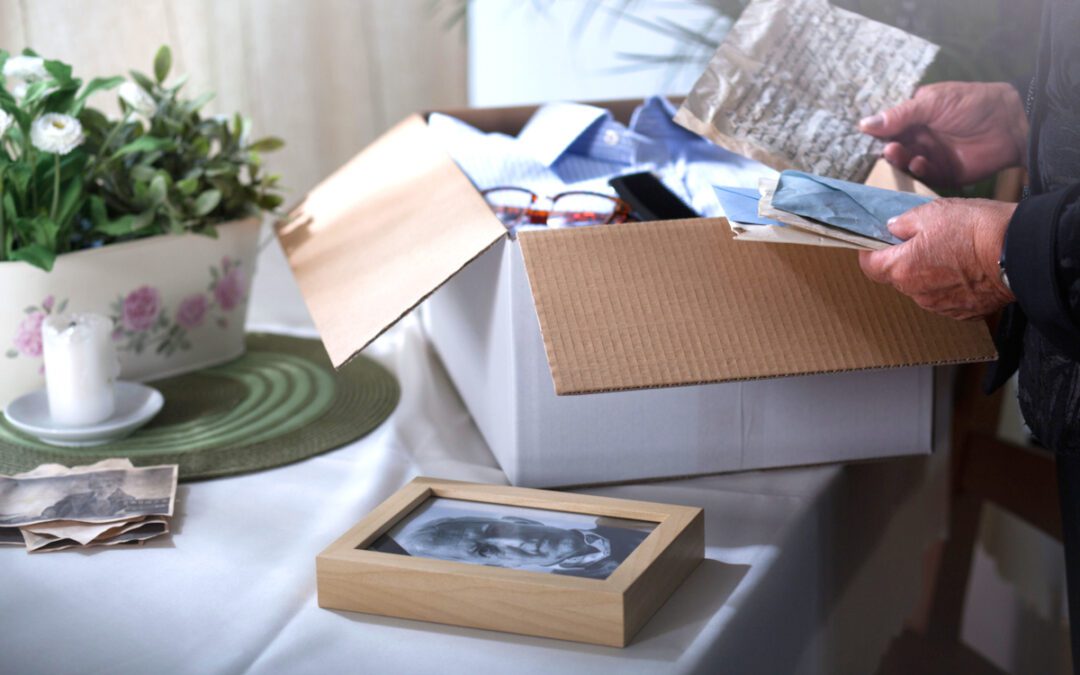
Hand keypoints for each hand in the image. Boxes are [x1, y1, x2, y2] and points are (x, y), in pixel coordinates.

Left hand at [858, 198, 1015, 319]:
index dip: (872, 252)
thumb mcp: (933, 212)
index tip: (880, 242)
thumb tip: (892, 228)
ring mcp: (940, 306)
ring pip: (923, 289)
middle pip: (898, 277)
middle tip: (925, 240)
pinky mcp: (963, 312)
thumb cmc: (975, 229)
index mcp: (902, 269)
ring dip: (929, 273)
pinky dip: (951, 285)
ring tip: (952, 253)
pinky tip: (967, 269)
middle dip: (905, 259)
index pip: (870, 266)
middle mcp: (917, 293)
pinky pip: (947, 298)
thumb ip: (905, 223)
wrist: (1020, 252)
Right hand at [859, 82, 1028, 186]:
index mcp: (915, 117)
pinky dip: (918, 170)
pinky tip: (920, 163)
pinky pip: (923, 175)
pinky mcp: (942, 172)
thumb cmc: (971, 104)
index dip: (876, 133)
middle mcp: (920, 137)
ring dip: (900, 160)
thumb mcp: (933, 102)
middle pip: (893, 147)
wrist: (1009, 123)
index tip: (863, 138)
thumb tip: (864, 124)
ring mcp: (931, 155)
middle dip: (887, 149)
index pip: (888, 126)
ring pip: (905, 163)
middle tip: (888, 148)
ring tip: (898, 153)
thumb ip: (900, 115)